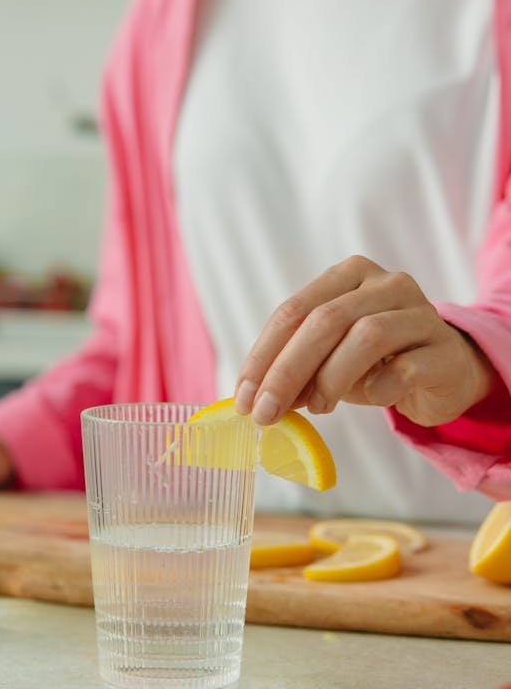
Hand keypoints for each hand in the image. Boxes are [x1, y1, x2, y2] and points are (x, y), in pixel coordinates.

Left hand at [234, 255, 497, 428]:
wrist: (443, 373)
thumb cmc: (376, 362)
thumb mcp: (329, 360)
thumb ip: (296, 369)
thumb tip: (255, 398)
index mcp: (349, 275)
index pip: (294, 310)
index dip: (263, 355)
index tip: (243, 397)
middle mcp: (386, 283)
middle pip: (325, 320)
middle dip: (287, 371)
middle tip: (266, 413)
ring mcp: (420, 312)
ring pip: (366, 336)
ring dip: (330, 379)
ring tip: (318, 408)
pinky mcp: (444, 349)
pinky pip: (405, 368)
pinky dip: (377, 388)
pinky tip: (370, 398)